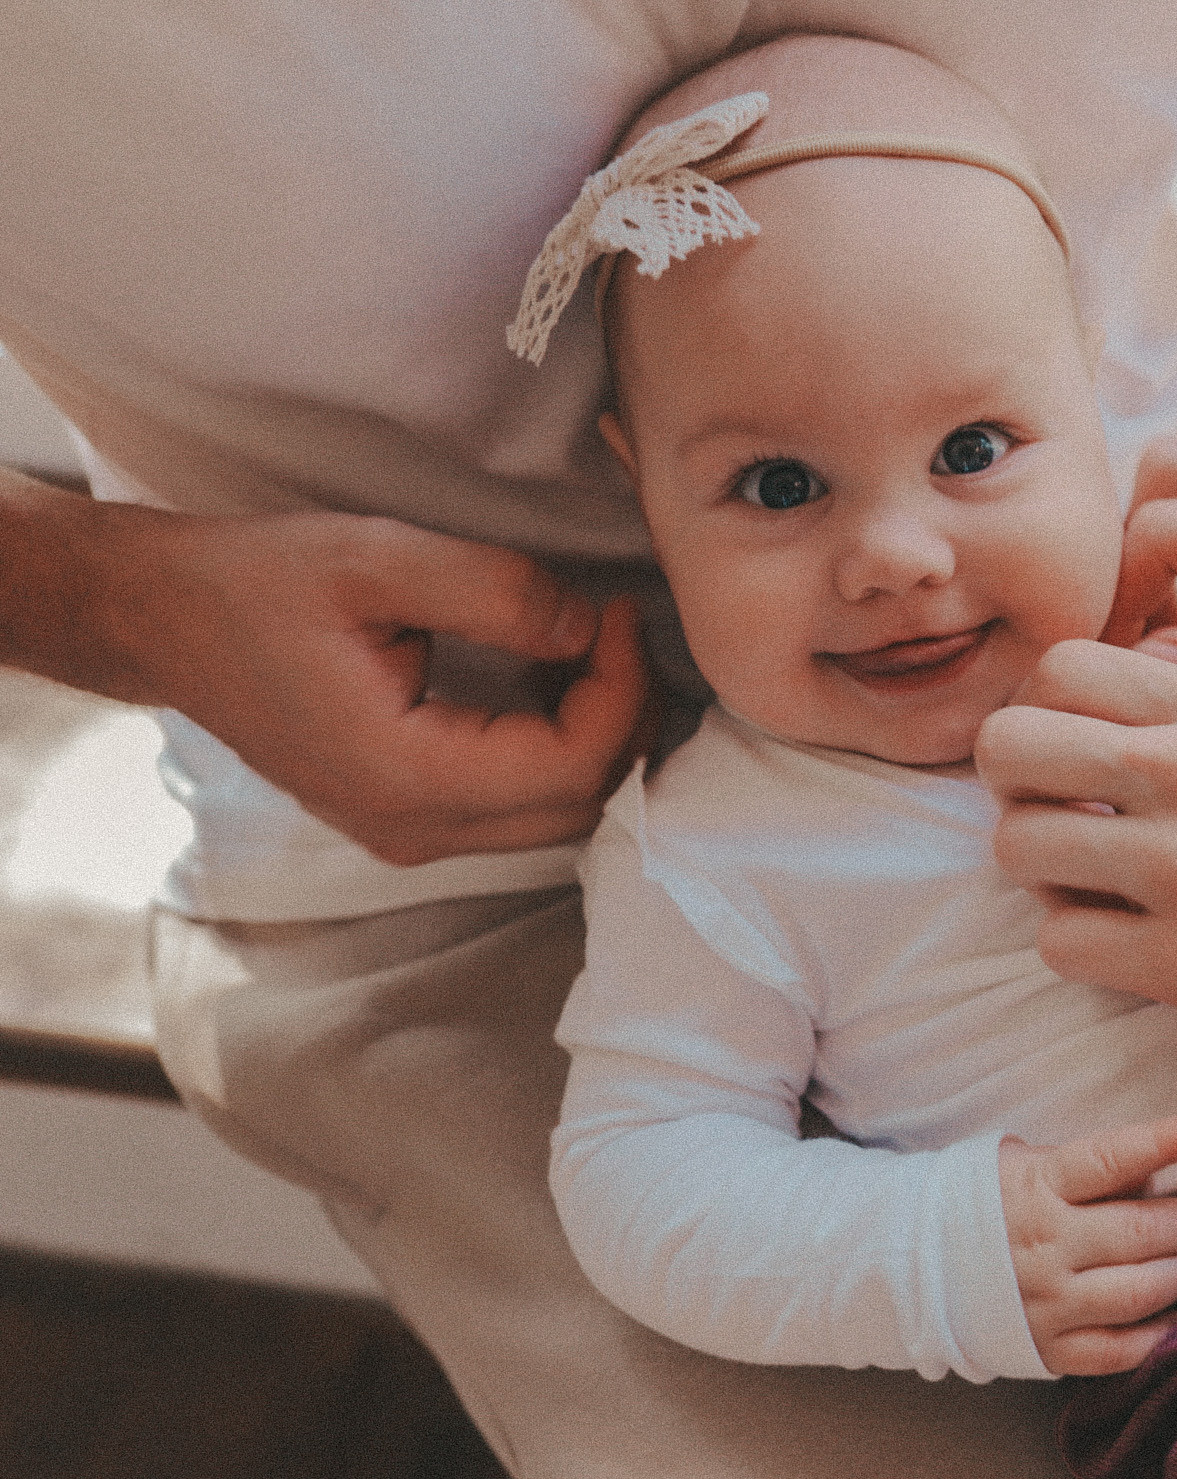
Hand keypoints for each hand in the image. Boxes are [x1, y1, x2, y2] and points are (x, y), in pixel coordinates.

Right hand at [26, 484, 649, 864]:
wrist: (162, 619)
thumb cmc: (255, 583)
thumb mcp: (374, 557)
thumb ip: (493, 592)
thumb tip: (587, 628)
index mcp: (403, 776)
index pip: (571, 766)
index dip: (622, 689)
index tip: (621, 610)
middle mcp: (412, 828)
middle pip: (579, 805)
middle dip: (625, 718)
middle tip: (624, 629)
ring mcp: (408, 835)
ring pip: (557, 816)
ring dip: (599, 738)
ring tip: (602, 650)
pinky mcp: (408, 818)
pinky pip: (518, 807)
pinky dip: (560, 752)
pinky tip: (560, 681)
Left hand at [982, 640, 1176, 1104]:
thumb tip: (1122, 703)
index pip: (1062, 665)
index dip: (1052, 708)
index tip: (1079, 747)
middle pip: (1009, 745)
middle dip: (1021, 782)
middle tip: (1065, 812)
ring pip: (1016, 844)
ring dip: (1046, 867)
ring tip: (1101, 881)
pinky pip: (1058, 940)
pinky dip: (1081, 942)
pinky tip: (1133, 940)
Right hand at [998, 1113, 1176, 1376]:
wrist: (921, 1264)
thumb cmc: (992, 1202)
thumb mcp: (1029, 1164)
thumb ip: (1092, 1169)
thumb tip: (1158, 1174)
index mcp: (1037, 1188)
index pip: (1107, 1160)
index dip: (1158, 1143)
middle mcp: (1044, 1246)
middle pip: (1138, 1233)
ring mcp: (1047, 1303)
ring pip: (1139, 1293)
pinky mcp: (1049, 1349)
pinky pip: (1118, 1350)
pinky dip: (1159, 1334)